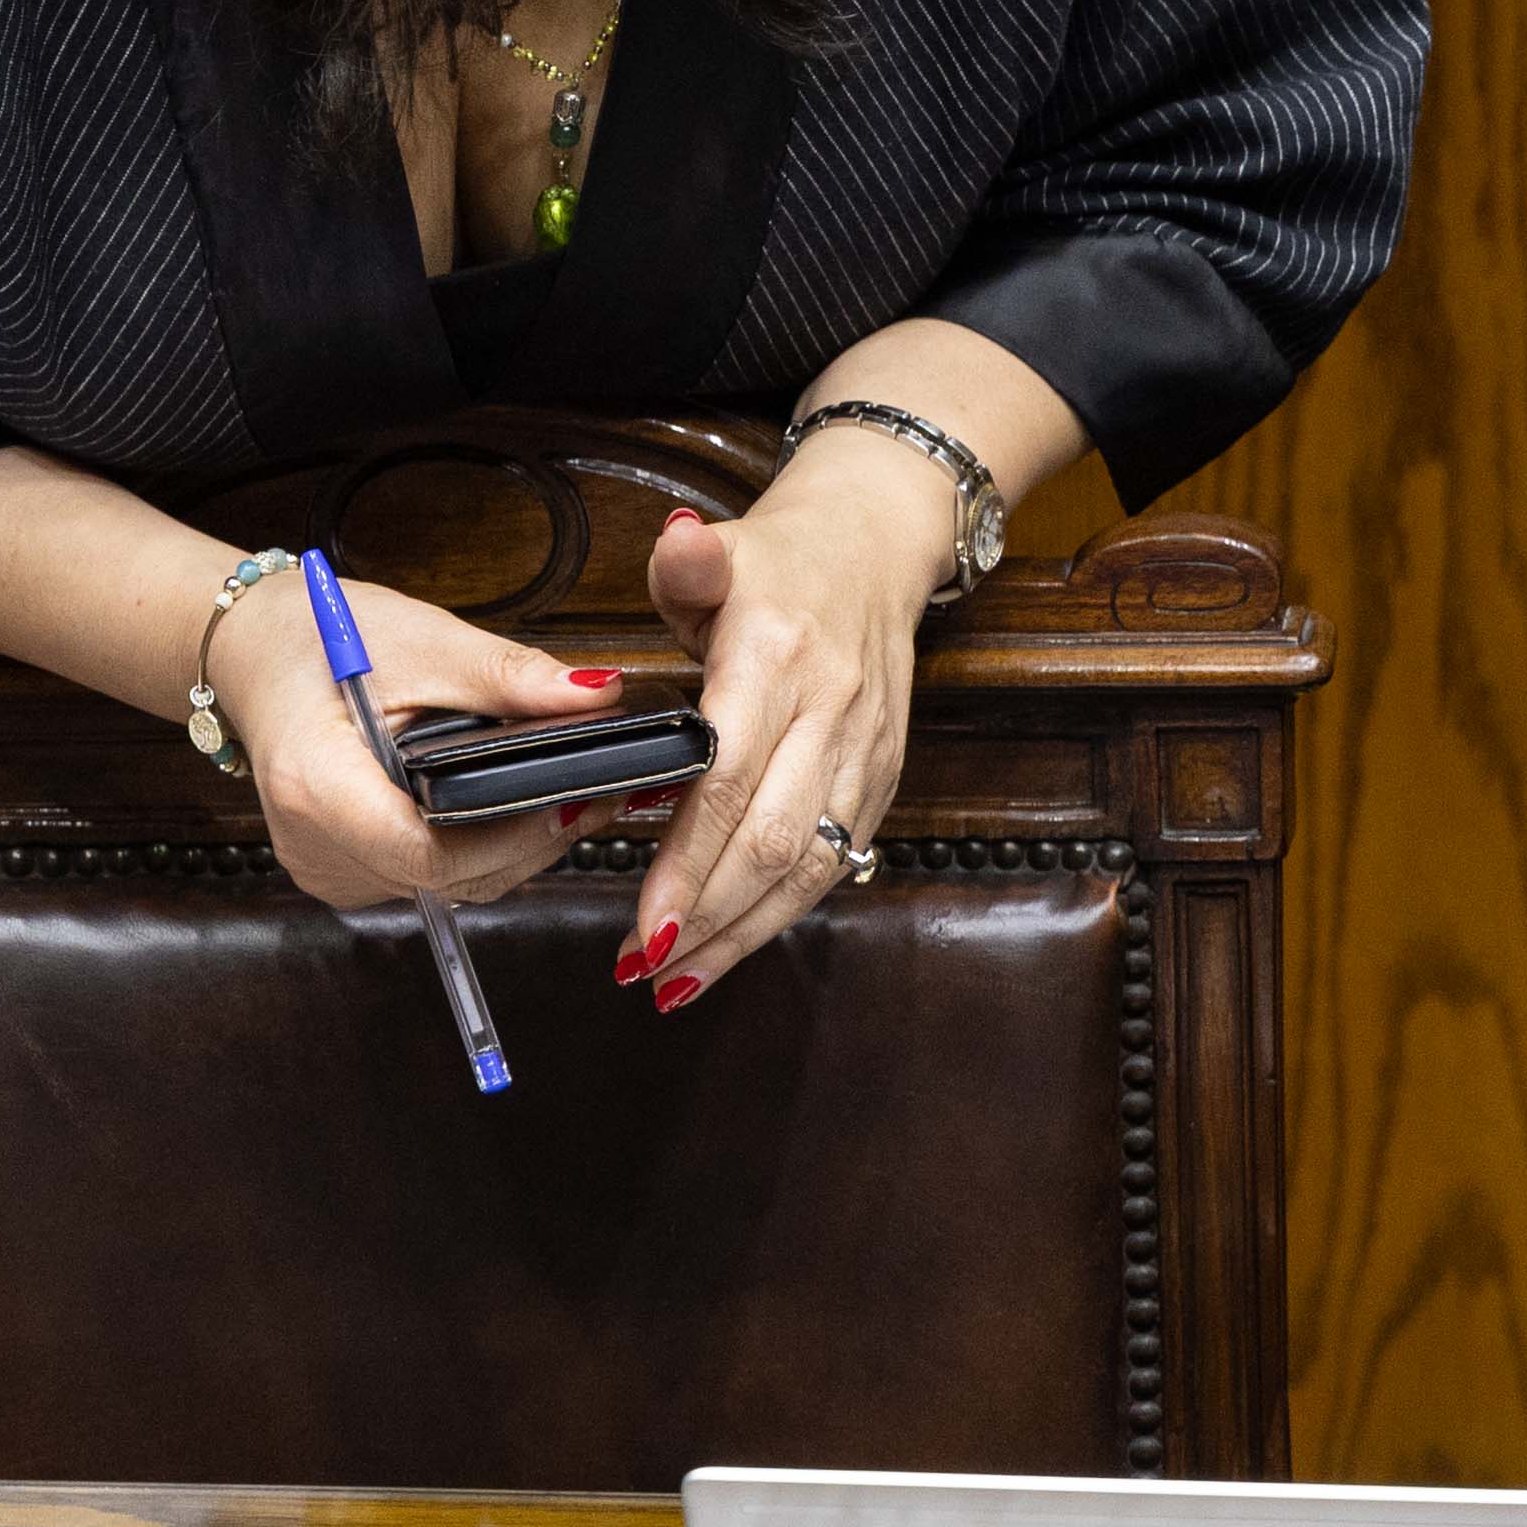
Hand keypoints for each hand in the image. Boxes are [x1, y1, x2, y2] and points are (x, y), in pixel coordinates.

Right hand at [214, 558, 603, 919]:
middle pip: (444, 879)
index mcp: (315, 786)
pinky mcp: (341, 872)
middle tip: (595, 792)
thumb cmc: (317, 639)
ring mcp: (325, 868)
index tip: (571, 799)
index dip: (511, 838)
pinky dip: (472, 851)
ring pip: (443, 888)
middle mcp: (313, 845)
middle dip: (528, 842)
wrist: (253, 653)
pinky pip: (424, 880)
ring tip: (564, 796)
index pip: (428, 855)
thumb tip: (595, 697)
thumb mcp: (419, 640)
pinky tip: (506, 811)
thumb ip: (506, 676)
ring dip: (509, 851)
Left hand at [621, 434, 948, 1001]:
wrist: (878, 548)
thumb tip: (672, 546)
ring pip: (811, 866)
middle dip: (708, 917)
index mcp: (780, 658)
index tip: (646, 924)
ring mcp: (864, 751)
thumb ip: (686, 561)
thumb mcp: (723, 545)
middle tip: (642, 967)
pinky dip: (781, 913)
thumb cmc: (782, 561)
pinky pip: (836, 861)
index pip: (730, 779)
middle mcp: (831, 712)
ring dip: (743, 933)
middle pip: (773, 842)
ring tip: (677, 981)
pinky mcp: (883, 776)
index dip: (688, 861)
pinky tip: (733, 945)